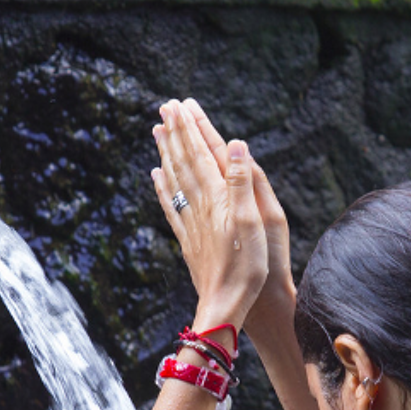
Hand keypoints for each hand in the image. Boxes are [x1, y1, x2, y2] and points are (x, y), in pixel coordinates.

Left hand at [151, 100, 265, 332]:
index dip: (191, 128)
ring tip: (158, 131)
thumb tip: (234, 144)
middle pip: (184, 161)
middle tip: (166, 106)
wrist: (225, 305)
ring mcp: (190, 222)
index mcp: (217, 198)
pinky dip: (163, 186)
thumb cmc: (247, 267)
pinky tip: (156, 175)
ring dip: (167, 152)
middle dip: (175, 132)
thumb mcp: (254, 222)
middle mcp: (199, 206)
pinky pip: (171, 205)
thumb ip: (241, 181)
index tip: (181, 104)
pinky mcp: (187, 239)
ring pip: (174, 179)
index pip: (200, 154)